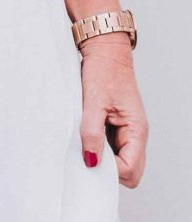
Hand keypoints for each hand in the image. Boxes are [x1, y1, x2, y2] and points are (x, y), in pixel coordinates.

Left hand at [79, 35, 147, 186]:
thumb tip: (91, 162)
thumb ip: (92, 132)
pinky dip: (99, 148)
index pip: (131, 170)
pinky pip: (111, 148)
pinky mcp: (116, 126)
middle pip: (129, 172)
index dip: (110, 171)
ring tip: (86, 143)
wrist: (104, 50)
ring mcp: (126, 131)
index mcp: (136, 130)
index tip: (90, 161)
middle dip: (109, 170)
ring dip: (103, 158)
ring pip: (120, 161)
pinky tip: (86, 137)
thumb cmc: (103, 70)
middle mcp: (135, 134)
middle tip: (87, 155)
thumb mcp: (94, 101)